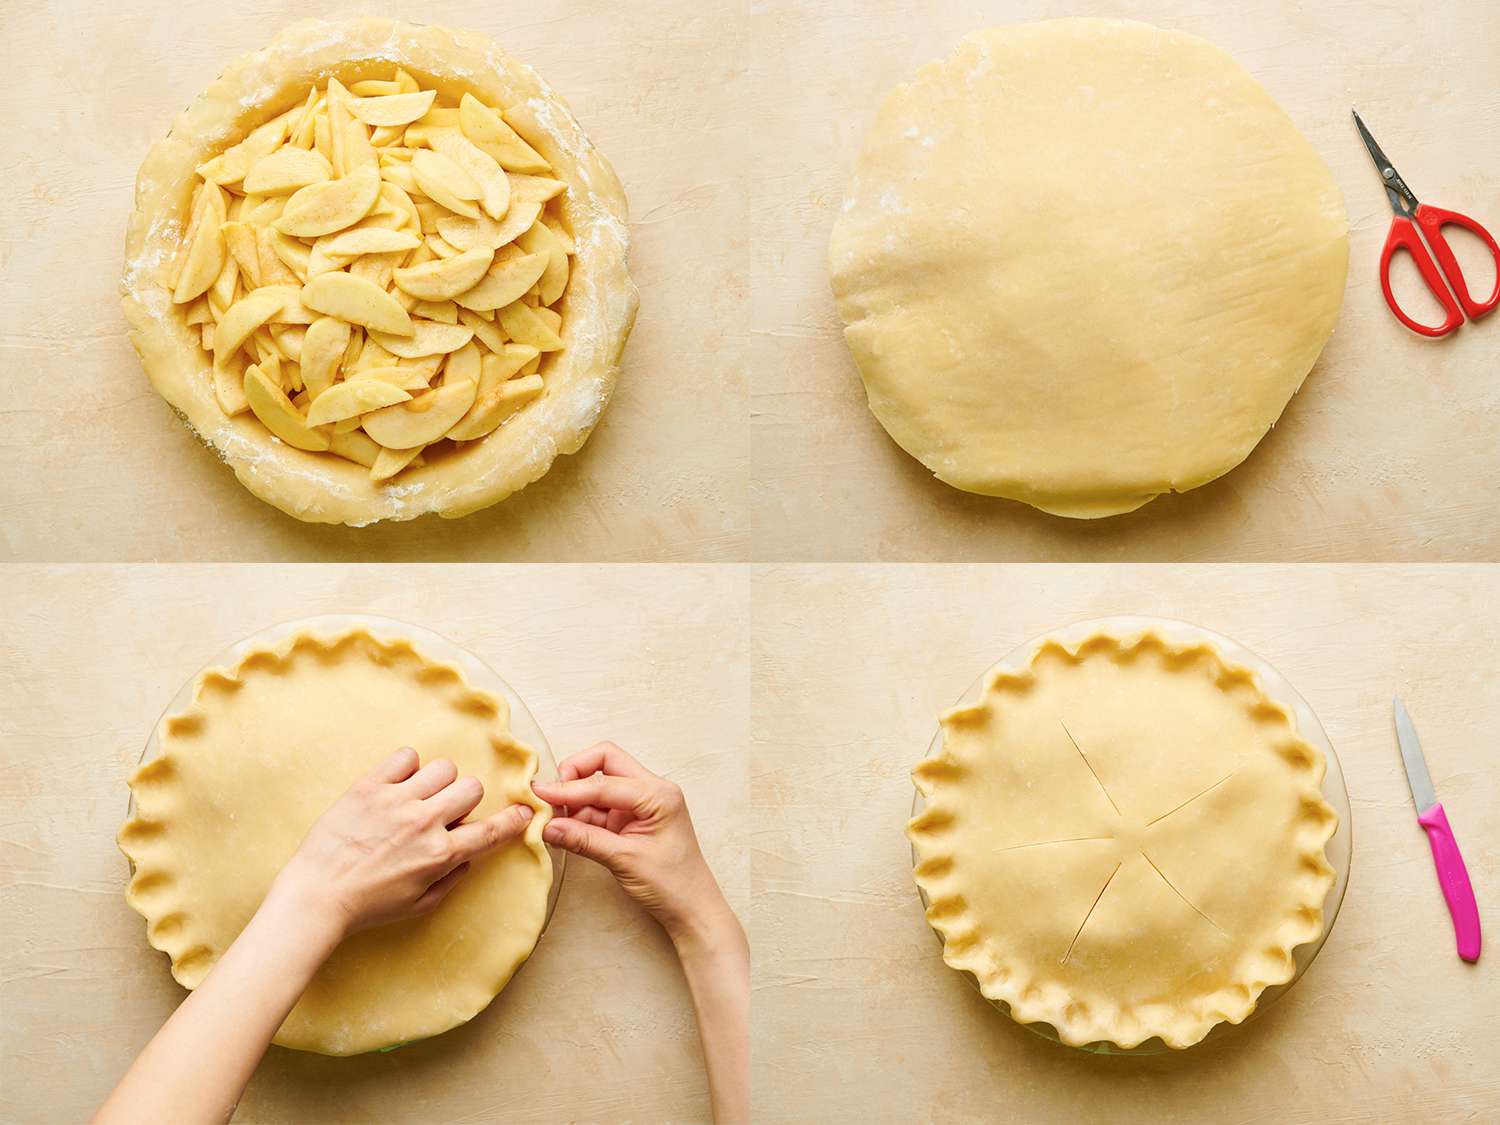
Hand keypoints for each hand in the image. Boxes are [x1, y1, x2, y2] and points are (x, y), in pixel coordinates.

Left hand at [268, 746, 535, 941]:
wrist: (317, 895)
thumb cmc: (367, 906)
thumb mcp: (419, 904)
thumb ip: (451, 877)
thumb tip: (467, 855)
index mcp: (440, 854)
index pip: (491, 830)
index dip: (513, 820)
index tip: (523, 812)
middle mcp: (424, 823)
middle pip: (471, 788)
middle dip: (464, 800)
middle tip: (444, 813)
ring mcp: (397, 801)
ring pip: (444, 768)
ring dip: (438, 782)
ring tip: (418, 796)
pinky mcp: (370, 787)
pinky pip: (406, 757)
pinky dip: (406, 768)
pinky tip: (396, 785)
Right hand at [532, 742, 733, 949]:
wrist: (691, 909)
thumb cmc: (673, 885)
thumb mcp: (625, 860)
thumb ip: (584, 840)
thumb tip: (548, 826)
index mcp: (658, 795)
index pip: (604, 781)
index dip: (569, 788)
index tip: (540, 796)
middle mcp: (651, 791)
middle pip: (604, 763)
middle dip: (574, 775)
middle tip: (550, 799)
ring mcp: (640, 805)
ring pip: (599, 785)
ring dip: (574, 800)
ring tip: (552, 822)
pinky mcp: (630, 820)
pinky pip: (599, 808)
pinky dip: (580, 816)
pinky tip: (565, 830)